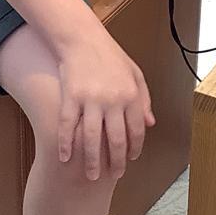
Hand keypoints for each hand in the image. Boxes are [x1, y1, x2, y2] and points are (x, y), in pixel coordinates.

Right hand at [56, 28, 155, 181]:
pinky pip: (66, 125)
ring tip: (91, 176)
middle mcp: (112, 100)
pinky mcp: (70, 96)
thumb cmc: (110, 56)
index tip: (129, 160)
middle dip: (115, 162)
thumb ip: (144, 99)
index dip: (134, 148)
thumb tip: (151, 124)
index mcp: (130, 95)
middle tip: (113, 176)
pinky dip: (65, 144)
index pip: (136, 130)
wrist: (82, 38)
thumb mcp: (135, 74)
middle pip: (115, 139)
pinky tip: (65, 158)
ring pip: (91, 138)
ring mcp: (90, 99)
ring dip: (91, 161)